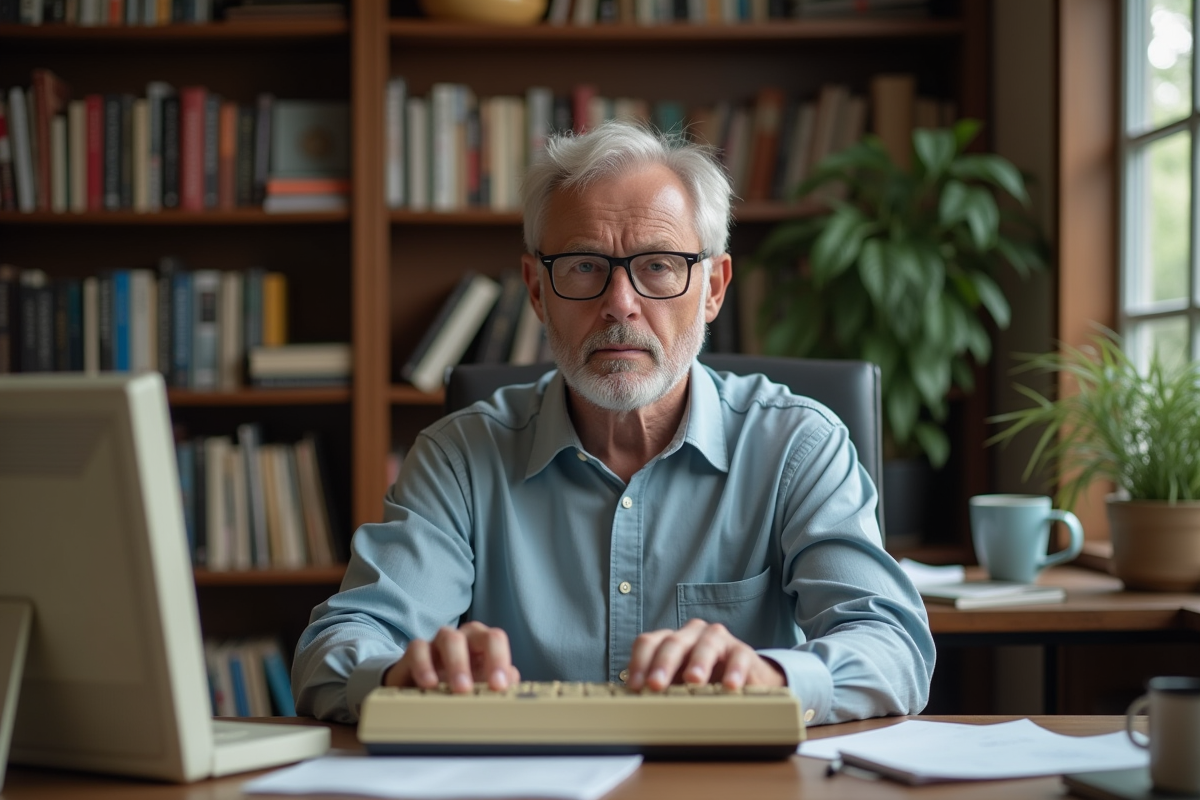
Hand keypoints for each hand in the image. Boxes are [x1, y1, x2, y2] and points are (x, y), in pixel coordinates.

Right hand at [383, 622, 520, 693]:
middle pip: (477, 631)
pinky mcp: (414, 653)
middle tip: (488, 687)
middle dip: (483, 657)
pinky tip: (429, 685)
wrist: (419, 691)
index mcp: (482, 645)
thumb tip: (512, 679)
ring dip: (457, 663)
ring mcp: (438, 643)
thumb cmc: (456, 686)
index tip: (500, 686)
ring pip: (449, 637)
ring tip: (460, 689)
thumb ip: (498, 682)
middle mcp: (462, 639)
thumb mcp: (479, 687)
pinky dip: (424, 666)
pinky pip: (418, 649)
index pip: (496, 639)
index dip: (500, 659)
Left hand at [625, 618, 785, 691]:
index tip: (635, 686)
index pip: (649, 643)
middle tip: (656, 685)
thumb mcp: (677, 685)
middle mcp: (691, 634)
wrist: (743, 680)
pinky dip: (734, 671)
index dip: (639, 663)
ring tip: (694, 680)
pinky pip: (739, 656)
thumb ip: (659, 689)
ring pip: (706, 644)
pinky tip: (730, 686)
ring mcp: (717, 639)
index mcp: (670, 640)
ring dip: (698, 662)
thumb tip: (634, 706)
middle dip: (663, 664)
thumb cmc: (702, 682)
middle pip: (673, 642)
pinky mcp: (742, 650)